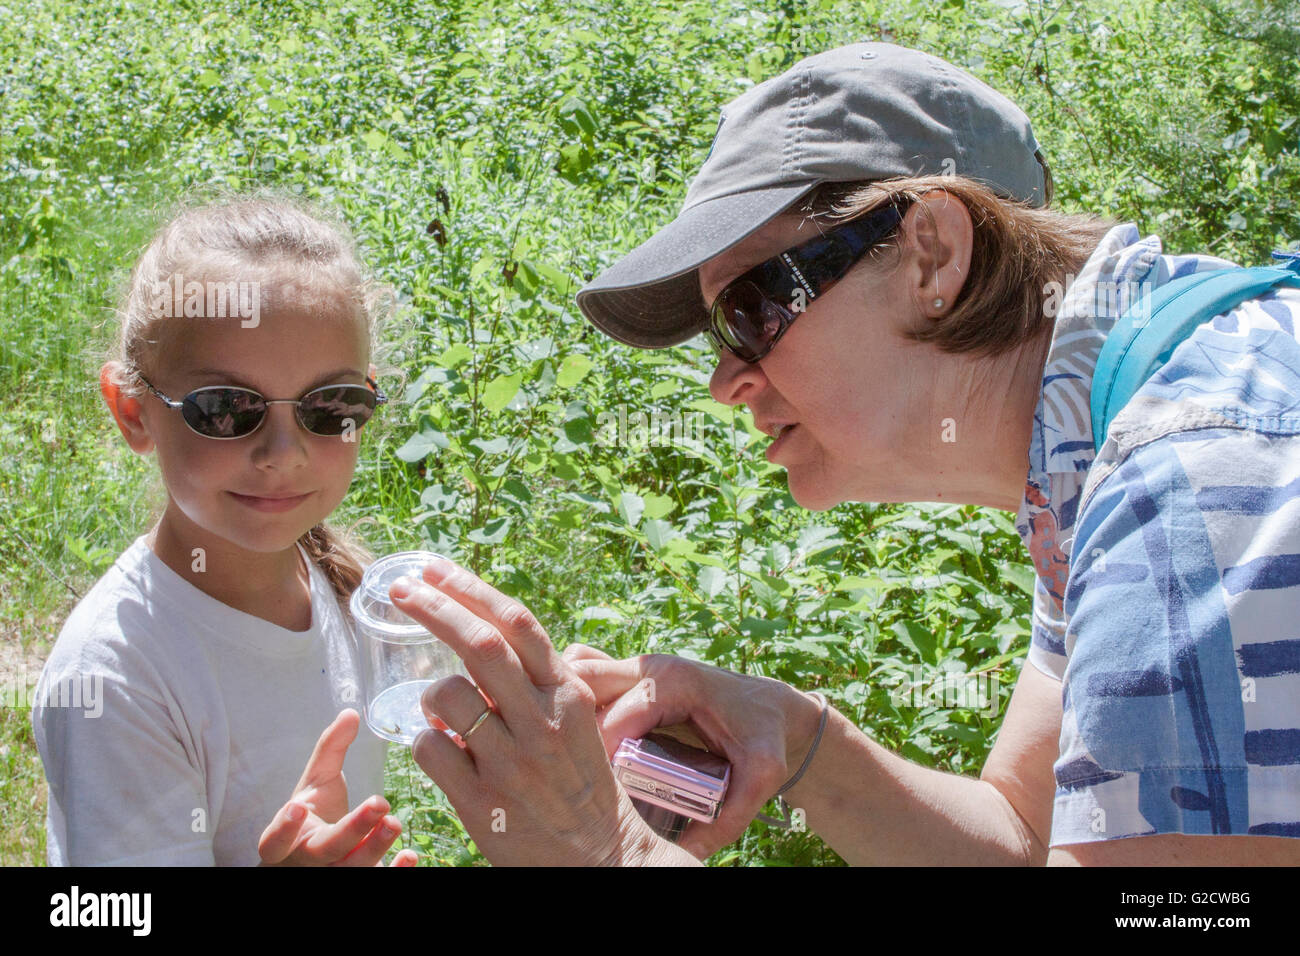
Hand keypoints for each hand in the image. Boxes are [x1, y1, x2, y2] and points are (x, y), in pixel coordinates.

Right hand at [259, 709, 418, 866]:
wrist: (317, 854)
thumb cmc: (314, 814)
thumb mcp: (317, 782)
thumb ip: (330, 749)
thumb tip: (350, 712)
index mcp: (289, 839)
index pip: (275, 840)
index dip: (283, 828)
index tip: (296, 807)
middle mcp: (308, 862)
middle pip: (326, 851)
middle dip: (352, 830)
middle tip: (379, 803)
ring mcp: (332, 875)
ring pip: (351, 871)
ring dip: (374, 850)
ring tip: (395, 822)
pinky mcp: (357, 881)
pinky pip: (375, 883)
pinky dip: (394, 873)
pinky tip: (410, 857)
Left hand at [391, 558, 695, 866]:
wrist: (603, 858)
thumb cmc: (582, 783)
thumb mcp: (578, 721)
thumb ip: (539, 682)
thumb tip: (484, 634)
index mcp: (568, 694)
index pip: (517, 624)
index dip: (470, 589)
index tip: (433, 570)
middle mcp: (543, 720)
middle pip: (479, 644)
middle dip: (433, 608)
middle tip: (401, 591)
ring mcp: (512, 762)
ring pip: (445, 695)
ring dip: (430, 694)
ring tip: (441, 712)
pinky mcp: (483, 803)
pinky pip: (430, 750)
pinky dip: (425, 743)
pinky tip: (443, 753)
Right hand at [563, 645, 824, 859]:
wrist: (771, 708)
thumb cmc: (765, 736)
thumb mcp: (761, 776)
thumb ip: (729, 816)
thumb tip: (686, 854)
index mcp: (676, 684)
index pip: (617, 717)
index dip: (600, 756)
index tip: (596, 792)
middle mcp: (651, 668)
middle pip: (585, 682)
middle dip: (572, 727)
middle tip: (577, 771)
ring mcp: (637, 668)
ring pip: (579, 671)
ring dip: (568, 709)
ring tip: (572, 754)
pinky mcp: (630, 677)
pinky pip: (587, 675)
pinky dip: (574, 700)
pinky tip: (575, 736)